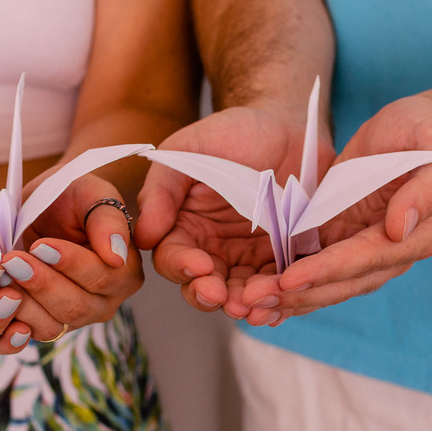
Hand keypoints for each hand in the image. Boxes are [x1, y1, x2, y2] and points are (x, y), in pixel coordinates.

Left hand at [0, 173, 143, 340]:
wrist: (43, 206)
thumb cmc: (72, 195)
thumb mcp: (91, 194)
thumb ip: (108, 220)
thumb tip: (116, 255)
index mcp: (125, 272)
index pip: (101, 276)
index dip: (71, 263)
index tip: (41, 245)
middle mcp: (106, 301)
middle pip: (76, 305)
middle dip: (41, 283)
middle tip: (11, 259)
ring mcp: (76, 317)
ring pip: (52, 323)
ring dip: (22, 300)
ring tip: (0, 272)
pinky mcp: (47, 324)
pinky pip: (29, 331)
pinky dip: (9, 314)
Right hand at [135, 107, 329, 316]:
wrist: (288, 125)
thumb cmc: (234, 132)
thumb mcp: (192, 148)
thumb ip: (163, 188)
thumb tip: (142, 237)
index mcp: (184, 228)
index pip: (174, 258)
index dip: (183, 267)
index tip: (199, 266)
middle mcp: (214, 251)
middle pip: (205, 287)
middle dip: (211, 295)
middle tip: (222, 296)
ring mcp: (251, 259)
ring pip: (242, 295)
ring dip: (245, 303)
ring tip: (252, 305)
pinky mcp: (287, 261)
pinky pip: (280, 288)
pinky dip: (279, 300)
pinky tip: (279, 304)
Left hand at [240, 92, 431, 324]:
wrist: (414, 127)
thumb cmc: (426, 129)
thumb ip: (427, 187)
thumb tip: (400, 228)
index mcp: (418, 234)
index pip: (367, 259)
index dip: (328, 270)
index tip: (291, 280)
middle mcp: (393, 253)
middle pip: (342, 283)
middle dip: (298, 294)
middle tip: (254, 303)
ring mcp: (367, 251)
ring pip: (327, 284)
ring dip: (289, 298)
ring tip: (249, 308)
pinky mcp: (344, 242)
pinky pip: (316, 270)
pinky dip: (289, 285)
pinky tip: (259, 294)